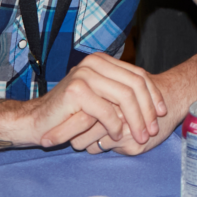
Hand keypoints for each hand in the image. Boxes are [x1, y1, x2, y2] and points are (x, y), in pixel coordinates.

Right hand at [25, 54, 167, 150]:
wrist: (35, 121)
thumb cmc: (70, 113)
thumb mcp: (100, 98)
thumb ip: (120, 92)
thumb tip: (155, 101)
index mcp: (102, 61)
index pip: (137, 75)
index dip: (153, 94)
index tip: (162, 112)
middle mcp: (95, 63)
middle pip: (135, 85)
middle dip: (148, 109)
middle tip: (153, 129)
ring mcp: (85, 74)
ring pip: (124, 97)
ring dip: (136, 119)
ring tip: (141, 136)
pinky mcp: (76, 91)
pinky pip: (106, 110)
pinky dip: (115, 125)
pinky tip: (118, 135)